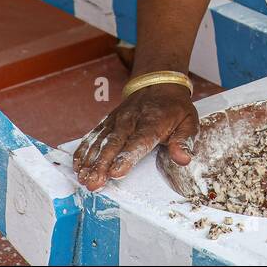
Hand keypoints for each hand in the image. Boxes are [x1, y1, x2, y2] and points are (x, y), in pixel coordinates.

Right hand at [72, 83, 198, 190]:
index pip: (138, 142)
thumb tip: (183, 159)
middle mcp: (131, 120)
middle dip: (102, 164)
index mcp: (153, 123)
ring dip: (90, 160)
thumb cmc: (174, 109)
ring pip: (100, 141)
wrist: (158, 84)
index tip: (116, 173)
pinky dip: (84, 150)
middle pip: (114, 144)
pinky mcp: (107, 121)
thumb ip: (184, 141)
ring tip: (83, 178)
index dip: (126, 158)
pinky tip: (78, 165)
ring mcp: (116, 120)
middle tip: (93, 183)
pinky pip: (93, 135)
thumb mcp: (188, 122)